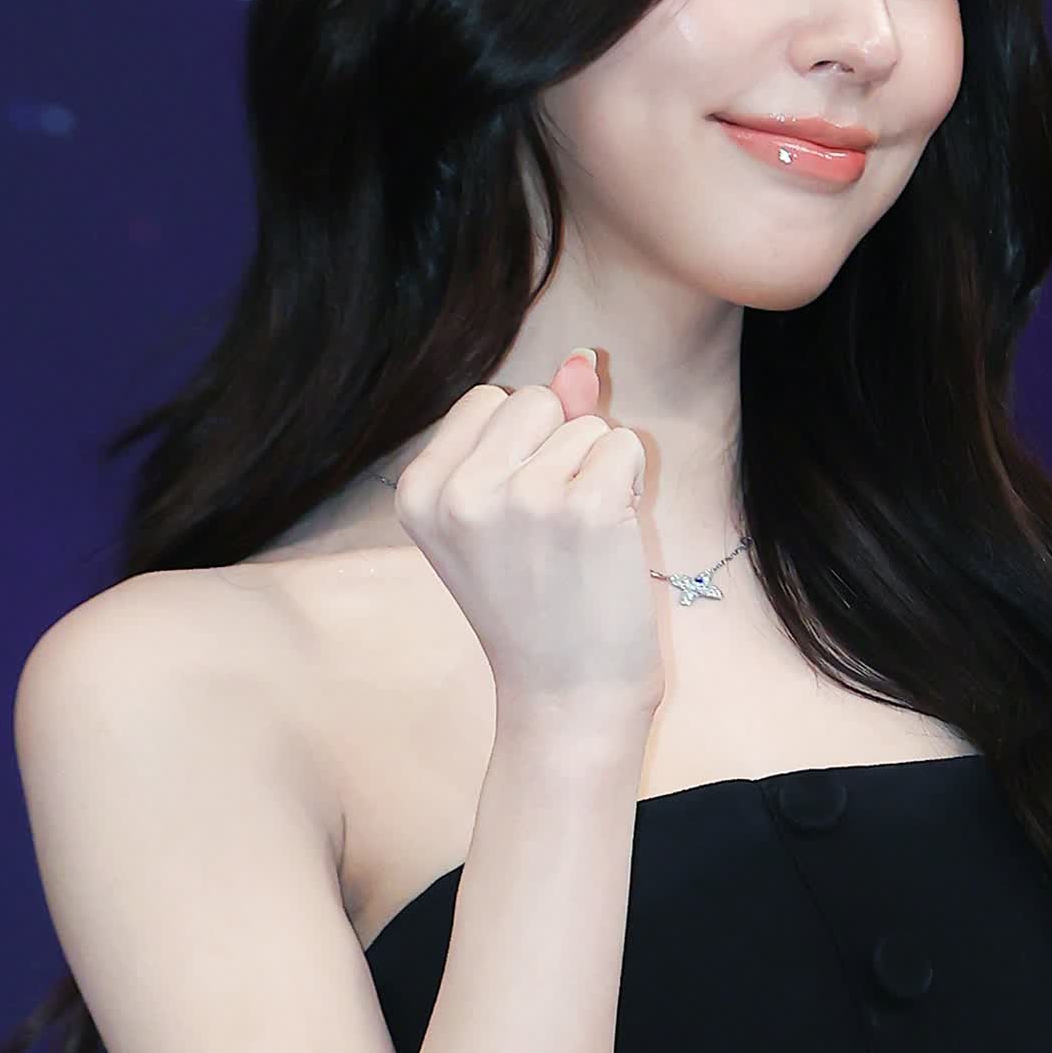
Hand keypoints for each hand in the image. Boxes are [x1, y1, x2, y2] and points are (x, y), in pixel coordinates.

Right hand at [391, 348, 665, 729]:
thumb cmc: (542, 604)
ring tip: (580, 542)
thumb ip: (537, 430)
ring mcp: (518, 498)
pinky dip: (632, 484)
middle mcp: (458, 491)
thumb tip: (581, 358)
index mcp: (419, 491)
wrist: (568, 695)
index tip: (518, 515)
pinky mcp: (581, 508)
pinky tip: (610, 539)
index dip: (522, 446)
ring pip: (587, 423)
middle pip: (534, 400)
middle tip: (553, 531)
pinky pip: (625, 444)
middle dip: (561, 448)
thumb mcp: (507, 512)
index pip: (487, 401)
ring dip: (599, 471)